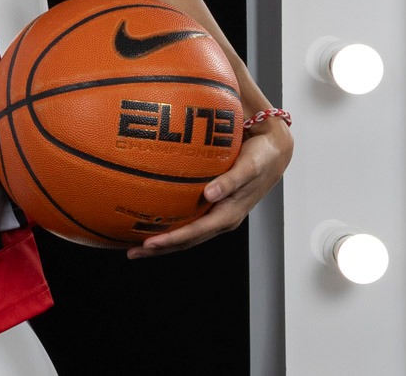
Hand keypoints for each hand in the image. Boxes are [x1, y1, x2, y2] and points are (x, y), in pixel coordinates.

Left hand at [125, 117, 292, 258]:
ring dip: (163, 242)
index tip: (150, 243)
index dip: (172, 239)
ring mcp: (217, 215)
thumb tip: (209, 194)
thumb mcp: (249, 167)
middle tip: (132, 252)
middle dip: (160, 248)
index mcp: (229, 215)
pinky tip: (152, 222)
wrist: (273, 153)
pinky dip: (170, 226)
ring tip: (135, 246)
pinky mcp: (214, 207)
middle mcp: (222, 219)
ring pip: (187, 235)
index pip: (196, 233)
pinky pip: (189, 221)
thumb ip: (230, 181)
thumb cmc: (261, 157)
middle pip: (187, 241)